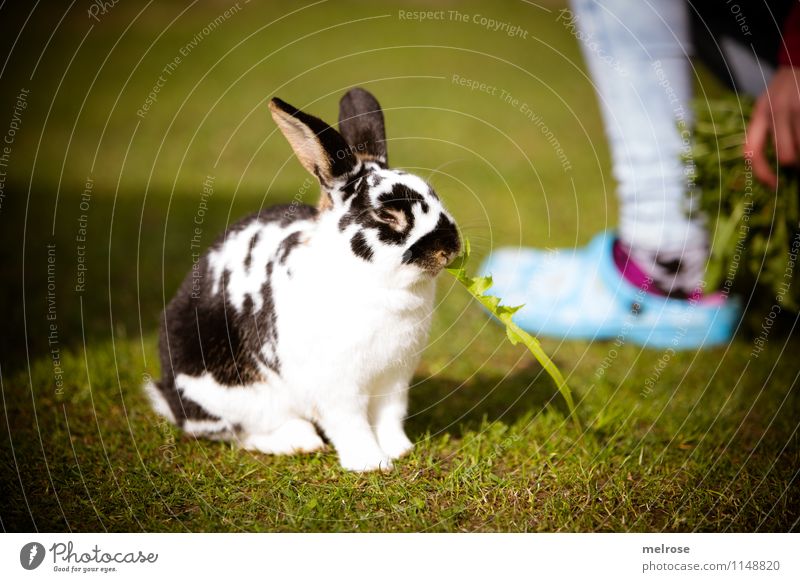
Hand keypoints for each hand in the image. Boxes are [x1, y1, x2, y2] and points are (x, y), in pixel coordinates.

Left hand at [745, 66, 799, 187]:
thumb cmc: (786, 87)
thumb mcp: (766, 105)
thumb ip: (764, 129)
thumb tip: (774, 164)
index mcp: (760, 114)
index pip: (752, 152)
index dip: (762, 174)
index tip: (774, 185)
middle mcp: (777, 111)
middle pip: (785, 155)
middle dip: (795, 163)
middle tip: (798, 160)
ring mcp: (797, 108)